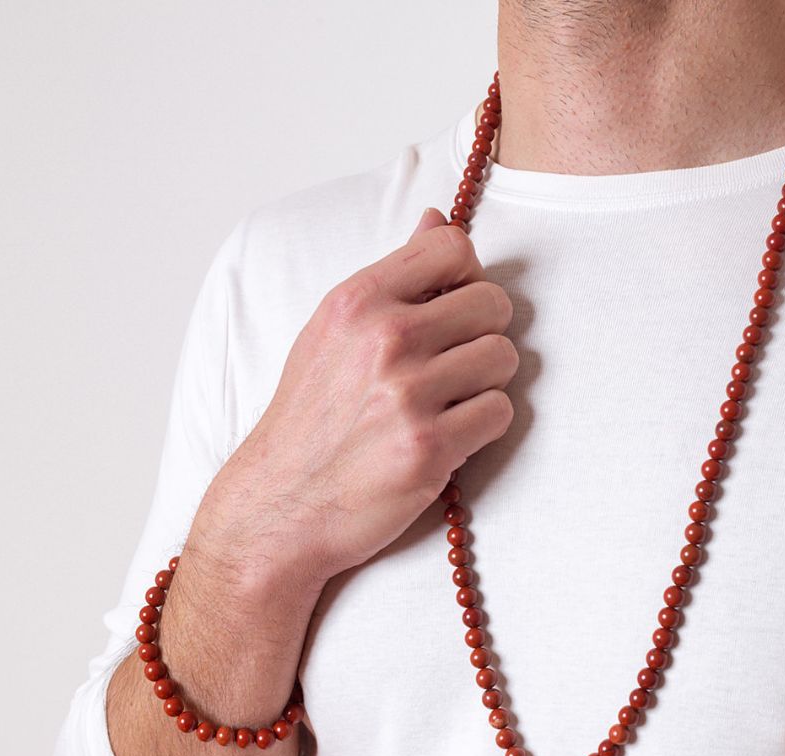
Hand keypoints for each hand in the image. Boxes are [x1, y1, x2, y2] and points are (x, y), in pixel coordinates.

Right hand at [197, 208, 517, 591]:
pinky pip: (500, 413)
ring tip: (449, 404)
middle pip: (493, 304)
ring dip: (487, 384)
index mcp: (357, 301)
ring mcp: (408, 394)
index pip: (452, 246)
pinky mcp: (430, 448)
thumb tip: (436, 218)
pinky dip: (484, 427)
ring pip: (504, 359)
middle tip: (454, 367)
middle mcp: (384, 339)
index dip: (467, 277)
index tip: (453, 310)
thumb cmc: (310, 421)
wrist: (280, 507)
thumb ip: (391, 279)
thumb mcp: (332, 335)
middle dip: (484, 335)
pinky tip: (451, 436)